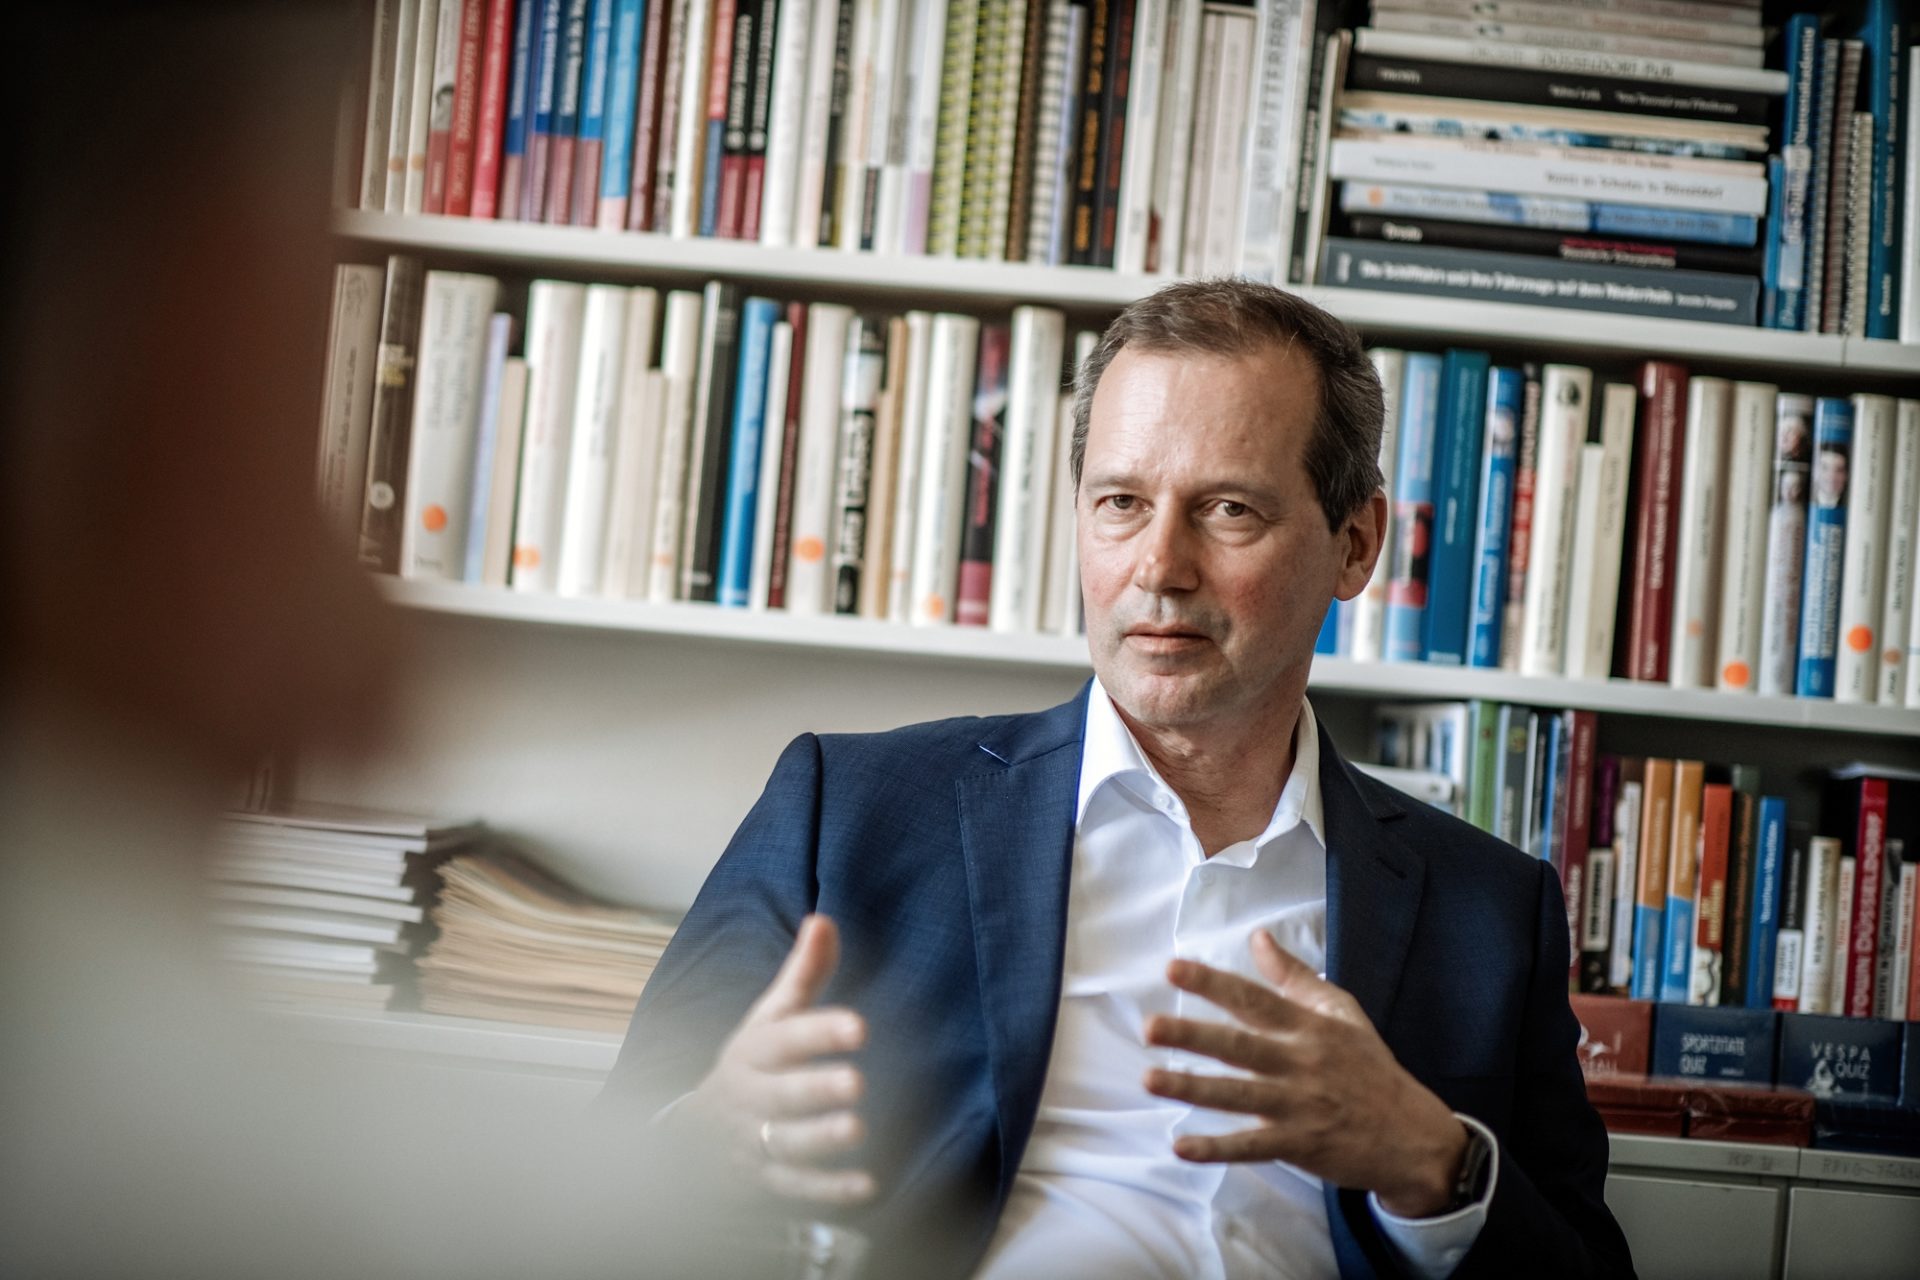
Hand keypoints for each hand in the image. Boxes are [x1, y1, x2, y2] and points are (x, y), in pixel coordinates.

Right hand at [679, 915, 874, 1204]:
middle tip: (857, 1083)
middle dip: (817, 1089)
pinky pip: (795, 1187)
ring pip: (786, 1142)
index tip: (859, 1026)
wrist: (694, 1134)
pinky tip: (866, 1186)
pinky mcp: (765, 1180)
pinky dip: (829, 1191)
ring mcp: (754, 1141)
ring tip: (858, 1130)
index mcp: (754, 1051)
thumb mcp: (770, 1017)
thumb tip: (824, 919)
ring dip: (822, 1138)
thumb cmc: (752, 1063)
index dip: (820, 1032)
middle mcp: (751, 1096)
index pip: (785, 1038)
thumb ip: (803, 973)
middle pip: (782, 1093)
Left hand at [1142, 929, 1468, 1217]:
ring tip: (1150, 1079)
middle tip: (1149, 1027)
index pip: (1254, 998)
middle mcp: (1300, 1062)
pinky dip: (1217, 1149)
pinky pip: (1252, 1147)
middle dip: (1193, 1035)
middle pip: (1239, 1045)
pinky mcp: (1299, 1144)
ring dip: (1192, 1088)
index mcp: (1308, 1027)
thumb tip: (1258, 936)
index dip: (1213, 983)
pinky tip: (1182, 1146)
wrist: (1412, 1136)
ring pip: (1238, 1094)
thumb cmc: (1370, 1068)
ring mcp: (1299, 1106)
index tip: (1172, 968)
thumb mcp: (1342, 1013)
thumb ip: (1295, 976)